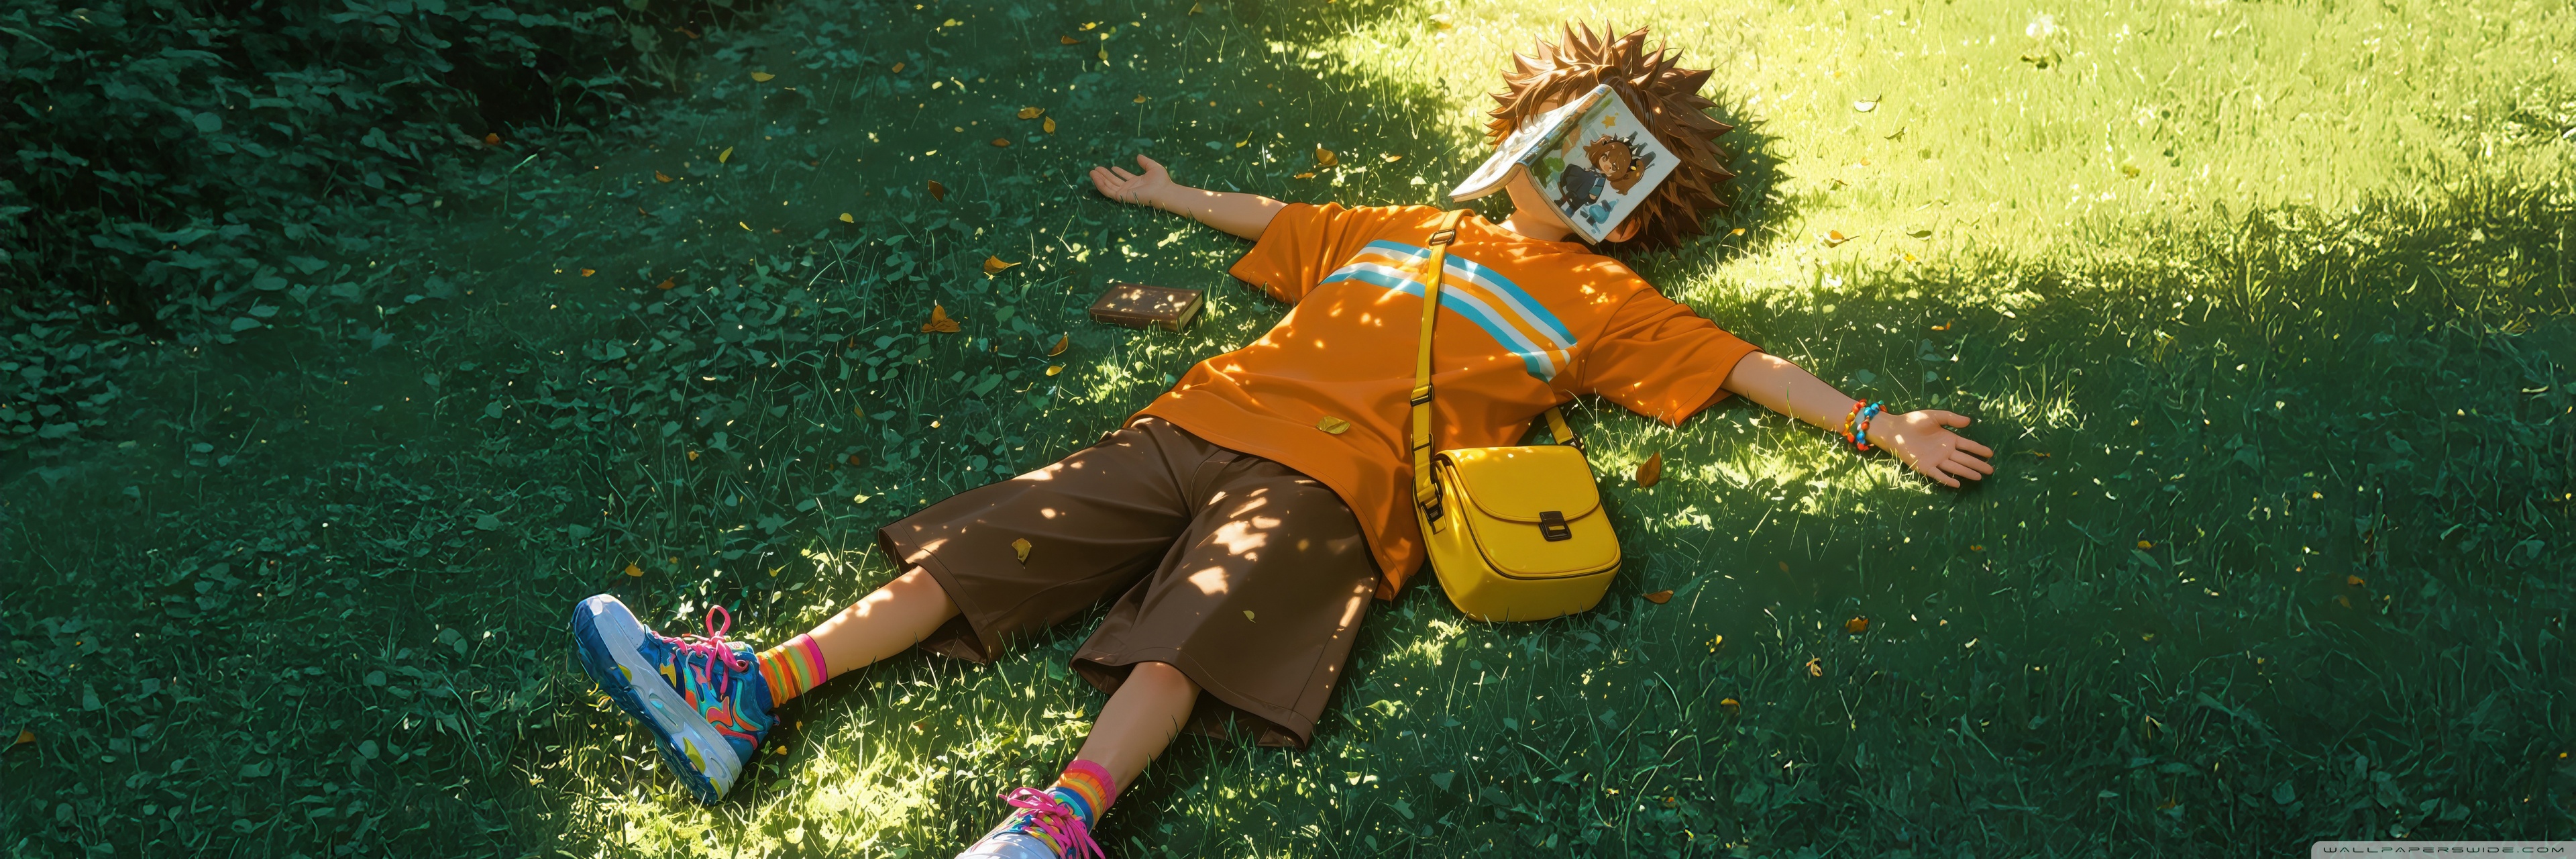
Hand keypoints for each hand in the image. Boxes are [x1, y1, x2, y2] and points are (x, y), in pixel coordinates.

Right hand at [1089, 155, 1174, 208]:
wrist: (1164, 191)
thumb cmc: (1162, 181)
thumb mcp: (1153, 167)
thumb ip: (1145, 162)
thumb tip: (1138, 156)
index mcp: (1136, 183)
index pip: (1124, 178)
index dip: (1118, 173)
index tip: (1112, 167)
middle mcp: (1129, 188)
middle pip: (1113, 182)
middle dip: (1104, 175)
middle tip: (1096, 168)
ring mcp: (1124, 193)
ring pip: (1108, 186)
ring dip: (1099, 179)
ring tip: (1092, 172)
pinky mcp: (1121, 196)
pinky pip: (1107, 191)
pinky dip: (1100, 184)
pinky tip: (1095, 177)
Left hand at [1867, 410, 1994, 487]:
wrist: (1896, 430)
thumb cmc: (1914, 421)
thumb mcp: (1934, 416)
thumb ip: (1951, 418)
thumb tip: (1969, 421)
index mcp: (1949, 439)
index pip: (1968, 446)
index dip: (1979, 450)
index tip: (1991, 454)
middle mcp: (1945, 451)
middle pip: (1965, 459)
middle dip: (1978, 465)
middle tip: (1990, 470)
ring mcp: (1936, 460)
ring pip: (1955, 467)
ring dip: (1967, 473)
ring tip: (1979, 477)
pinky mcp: (1925, 467)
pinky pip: (1938, 474)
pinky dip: (1947, 479)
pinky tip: (1957, 483)